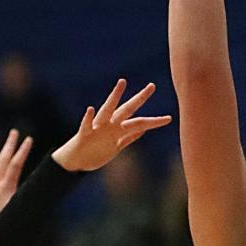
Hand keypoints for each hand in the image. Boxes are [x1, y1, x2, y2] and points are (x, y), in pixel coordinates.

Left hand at [0, 129, 34, 231]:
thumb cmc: (4, 227)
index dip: (23, 150)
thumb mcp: (19, 210)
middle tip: (14, 132)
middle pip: (3, 159)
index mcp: (7, 187)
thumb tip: (40, 190)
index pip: (17, 163)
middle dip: (10, 144)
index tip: (29, 139)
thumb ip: (28, 198)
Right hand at [52, 79, 171, 171]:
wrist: (75, 162)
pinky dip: (88, 118)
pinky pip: (86, 125)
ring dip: (114, 97)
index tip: (169, 118)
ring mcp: (97, 128)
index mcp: (118, 129)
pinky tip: (91, 109)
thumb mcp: (116, 146)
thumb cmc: (96, 153)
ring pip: (108, 110)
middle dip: (140, 99)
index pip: (139, 122)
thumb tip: (144, 130)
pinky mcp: (84, 135)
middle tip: (152, 86)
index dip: (154, 121)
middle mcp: (110, 125)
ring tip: (122, 83)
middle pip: (128, 109)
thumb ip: (129, 138)